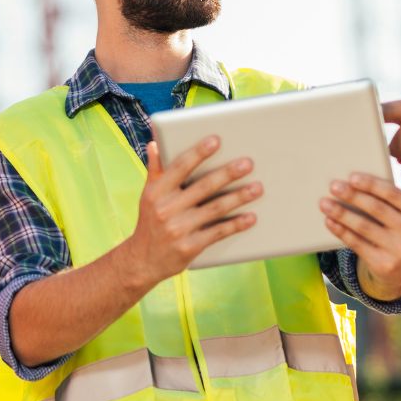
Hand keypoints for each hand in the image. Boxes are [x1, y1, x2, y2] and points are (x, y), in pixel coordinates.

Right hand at [120, 136, 260, 285]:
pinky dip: (235, 224)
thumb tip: (155, 144)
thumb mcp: (148, 195)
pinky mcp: (190, 247)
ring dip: (238, 197)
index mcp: (157, 191)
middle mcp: (166, 208)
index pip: (180, 167)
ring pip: (215, 209)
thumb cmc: (150, 221)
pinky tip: (251, 217)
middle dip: (227, 174)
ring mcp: (178, 229)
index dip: (198, 153)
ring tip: (257, 188)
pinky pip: (217, 232)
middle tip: (248, 163)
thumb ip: (155, 170)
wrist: (143, 260)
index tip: (216, 140)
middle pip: (203, 186)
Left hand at [320, 173, 400, 299]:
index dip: (372, 185)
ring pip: (364, 227)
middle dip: (353, 196)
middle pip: (377, 209)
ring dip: (341, 213)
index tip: (352, 177)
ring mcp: (400, 251)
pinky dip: (341, 231)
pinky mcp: (384, 265)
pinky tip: (329, 221)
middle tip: (333, 186)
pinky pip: (357, 244)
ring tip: (324, 203)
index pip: (394, 195)